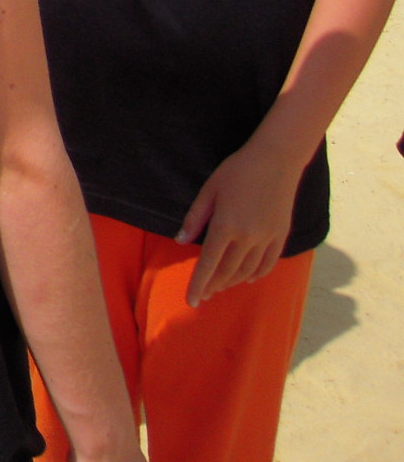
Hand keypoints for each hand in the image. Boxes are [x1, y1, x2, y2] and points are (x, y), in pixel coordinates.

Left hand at [175, 140, 304, 305]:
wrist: (276, 160)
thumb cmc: (237, 171)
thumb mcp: (209, 190)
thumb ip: (195, 218)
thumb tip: (180, 241)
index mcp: (225, 226)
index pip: (208, 264)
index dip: (198, 284)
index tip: (191, 301)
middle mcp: (248, 237)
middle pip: (227, 271)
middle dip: (213, 286)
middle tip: (202, 295)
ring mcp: (267, 238)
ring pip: (247, 270)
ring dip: (232, 282)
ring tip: (219, 287)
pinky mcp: (281, 235)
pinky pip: (267, 263)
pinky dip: (256, 274)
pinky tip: (247, 278)